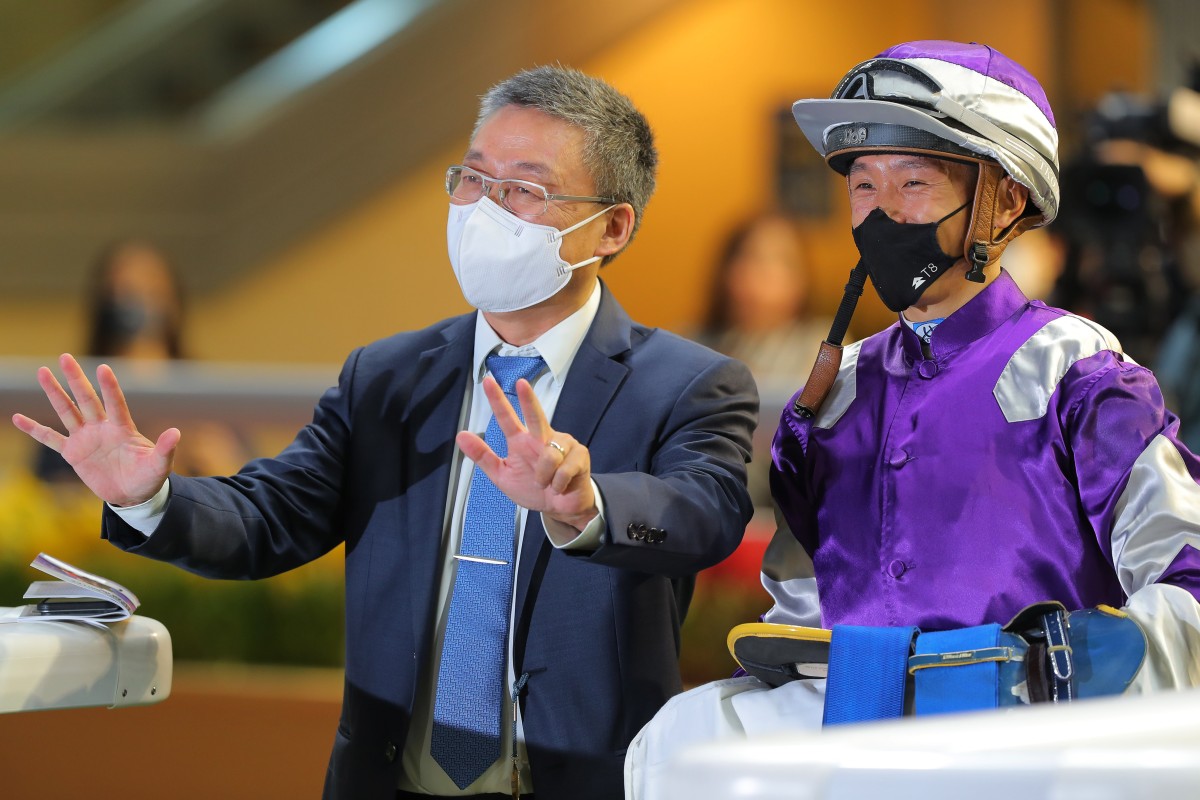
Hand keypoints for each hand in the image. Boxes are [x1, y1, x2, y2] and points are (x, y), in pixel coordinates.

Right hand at [10, 353, 178, 506]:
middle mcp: (102, 428)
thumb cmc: (149, 477)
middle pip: (86, 400)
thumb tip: (176, 433)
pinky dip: (34, 429)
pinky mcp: (73, 453)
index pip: (115, 404)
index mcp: (123, 429)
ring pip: (67, 411)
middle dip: (76, 379)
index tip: (103, 368)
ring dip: (55, 393)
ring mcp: (85, 438)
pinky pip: (50, 438)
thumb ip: (165, 449)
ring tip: (43, 372)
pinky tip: (17, 418)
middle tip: (65, 357)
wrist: (133, 494)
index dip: (110, 388)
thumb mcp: (159, 465)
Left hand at [456, 376, 596, 530]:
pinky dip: (557, 484)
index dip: (497, 400)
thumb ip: (483, 457)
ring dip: (543, 477)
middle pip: (535, 415)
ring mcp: (563, 444)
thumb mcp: (503, 476)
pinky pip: (563, 471)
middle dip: (529, 400)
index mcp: (522, 441)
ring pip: (549, 457)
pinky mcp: (580, 455)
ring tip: (546, 484)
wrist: (562, 508)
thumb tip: (461, 435)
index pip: (507, 418)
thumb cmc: (534, 488)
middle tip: (521, 383)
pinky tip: (560, 486)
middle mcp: (542, 437)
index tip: (488, 381)